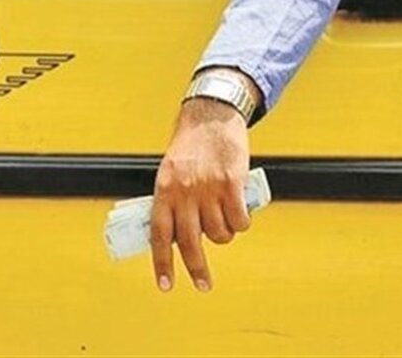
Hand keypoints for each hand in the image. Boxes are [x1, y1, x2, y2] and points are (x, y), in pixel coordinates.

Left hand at [150, 93, 252, 292]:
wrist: (211, 116)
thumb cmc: (190, 146)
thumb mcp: (169, 172)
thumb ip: (172, 201)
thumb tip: (176, 235)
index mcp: (164, 191)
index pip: (160, 235)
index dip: (162, 263)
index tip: (165, 285)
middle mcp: (185, 193)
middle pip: (190, 242)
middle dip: (197, 269)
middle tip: (204, 284)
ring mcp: (208, 189)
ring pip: (219, 233)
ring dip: (224, 235)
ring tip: (225, 220)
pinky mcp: (232, 184)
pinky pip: (239, 220)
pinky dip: (242, 224)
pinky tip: (240, 215)